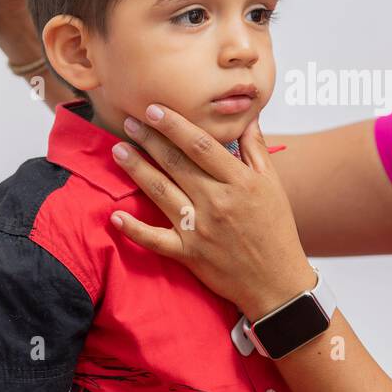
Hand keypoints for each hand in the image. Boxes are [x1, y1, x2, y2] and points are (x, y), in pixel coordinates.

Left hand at [108, 107, 315, 318]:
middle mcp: (217, 203)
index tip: (154, 109)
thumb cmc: (276, 230)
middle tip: (129, 121)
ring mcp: (200, 230)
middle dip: (149, 140)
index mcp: (239, 182)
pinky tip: (114, 216)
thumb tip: (247, 117)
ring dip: (137, 169)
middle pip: (176, 164)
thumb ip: (256, 149)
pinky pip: (155, 240)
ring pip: (161, 192)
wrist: (277, 282)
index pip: (201, 145)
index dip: (174, 125)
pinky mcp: (189, 255)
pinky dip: (134, 229)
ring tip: (118, 150)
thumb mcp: (273, 186)